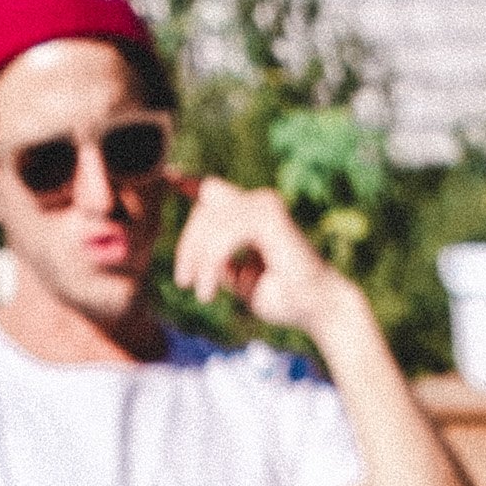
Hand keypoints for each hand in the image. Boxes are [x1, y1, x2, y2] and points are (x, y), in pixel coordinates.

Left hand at [172, 175, 345, 341]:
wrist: (317, 309)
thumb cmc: (283, 298)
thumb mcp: (239, 277)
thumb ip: (219, 259)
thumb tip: (195, 251)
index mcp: (254, 212)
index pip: (212, 195)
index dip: (189, 186)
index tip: (168, 177)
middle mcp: (260, 203)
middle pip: (205, 206)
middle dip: (188, 245)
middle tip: (184, 282)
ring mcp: (265, 206)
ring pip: (211, 219)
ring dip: (199, 258)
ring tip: (202, 293)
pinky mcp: (269, 217)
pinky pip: (225, 232)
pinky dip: (212, 260)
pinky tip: (211, 287)